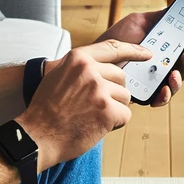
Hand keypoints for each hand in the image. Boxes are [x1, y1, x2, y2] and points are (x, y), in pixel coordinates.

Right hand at [16, 43, 140, 170]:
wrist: (37, 136)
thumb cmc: (46, 110)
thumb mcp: (59, 76)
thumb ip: (82, 68)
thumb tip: (107, 68)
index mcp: (78, 59)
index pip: (113, 48)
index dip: (133, 50)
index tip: (146, 53)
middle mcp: (89, 70)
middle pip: (121, 77)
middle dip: (114, 93)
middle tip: (94, 106)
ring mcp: (99, 90)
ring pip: (125, 97)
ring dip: (114, 109)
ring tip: (92, 117)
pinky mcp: (107, 111)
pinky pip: (125, 115)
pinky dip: (115, 123)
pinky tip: (97, 126)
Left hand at [90, 9, 183, 106]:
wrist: (94, 57)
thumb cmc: (115, 40)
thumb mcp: (137, 22)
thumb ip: (157, 17)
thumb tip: (176, 9)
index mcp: (164, 48)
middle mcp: (163, 65)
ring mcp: (155, 80)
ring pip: (177, 83)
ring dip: (180, 78)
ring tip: (174, 73)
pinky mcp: (145, 94)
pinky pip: (160, 99)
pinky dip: (165, 95)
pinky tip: (163, 88)